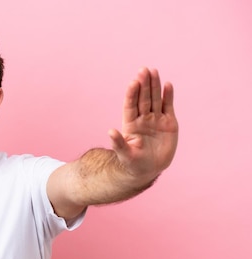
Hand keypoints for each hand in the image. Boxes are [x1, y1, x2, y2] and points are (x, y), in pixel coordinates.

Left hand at [108, 67, 177, 183]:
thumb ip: (118, 143)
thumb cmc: (134, 163)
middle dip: (143, 85)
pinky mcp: (168, 123)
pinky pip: (168, 107)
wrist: (149, 169)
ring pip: (155, 99)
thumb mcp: (125, 155)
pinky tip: (168, 85)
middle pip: (143, 99)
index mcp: (131, 124)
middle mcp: (143, 119)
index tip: (133, 82)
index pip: (131, 105)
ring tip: (153, 71)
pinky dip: (168, 96)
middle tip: (144, 70)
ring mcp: (156, 120)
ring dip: (155, 86)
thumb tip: (110, 131)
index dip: (131, 94)